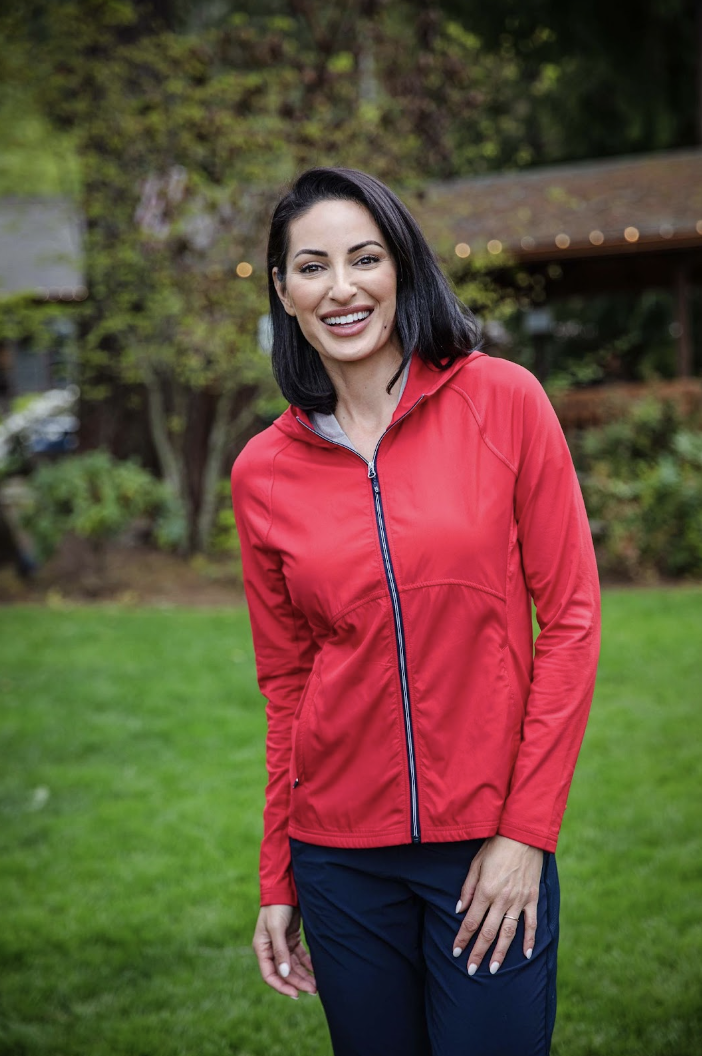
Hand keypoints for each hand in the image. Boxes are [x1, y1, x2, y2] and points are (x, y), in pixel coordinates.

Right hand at [252, 904, 316, 998]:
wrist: (285, 887)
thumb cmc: (276, 907)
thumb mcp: (276, 928)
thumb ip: (280, 951)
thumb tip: (284, 974)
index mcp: (262, 948)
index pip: (270, 975)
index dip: (282, 986)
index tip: (296, 994)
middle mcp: (271, 949)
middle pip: (285, 972)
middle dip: (298, 982)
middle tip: (313, 990)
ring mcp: (282, 944)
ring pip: (293, 966)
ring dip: (304, 975)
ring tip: (317, 985)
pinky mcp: (291, 938)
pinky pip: (300, 956)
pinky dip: (307, 963)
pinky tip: (316, 970)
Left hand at [452, 835, 542, 975]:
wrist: (522, 835)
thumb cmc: (496, 846)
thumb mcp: (476, 863)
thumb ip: (467, 889)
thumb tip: (459, 910)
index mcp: (485, 891)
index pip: (471, 921)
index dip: (462, 938)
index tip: (456, 952)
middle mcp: (502, 899)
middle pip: (488, 932)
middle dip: (478, 952)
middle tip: (471, 969)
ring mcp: (519, 901)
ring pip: (508, 933)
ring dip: (500, 952)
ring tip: (493, 969)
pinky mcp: (532, 899)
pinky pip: (531, 924)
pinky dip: (529, 940)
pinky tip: (525, 955)